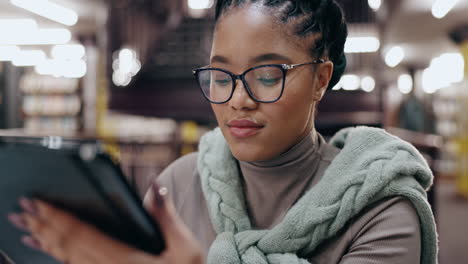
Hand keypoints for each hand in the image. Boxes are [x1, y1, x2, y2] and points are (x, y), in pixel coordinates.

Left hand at [7, 183, 202, 263]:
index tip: (38, 203)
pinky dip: (58, 256)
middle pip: (68, 249)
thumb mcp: (186, 248)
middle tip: (22, 210)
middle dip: (43, 227)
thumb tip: (155, 186)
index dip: (58, 218)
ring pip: (67, 261)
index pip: (83, 236)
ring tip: (27, 227)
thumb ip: (166, 217)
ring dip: (46, 242)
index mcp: (126, 262)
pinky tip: (51, 248)